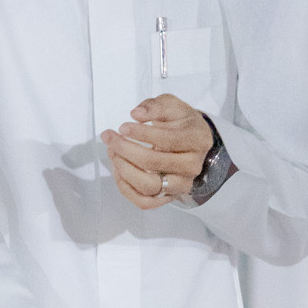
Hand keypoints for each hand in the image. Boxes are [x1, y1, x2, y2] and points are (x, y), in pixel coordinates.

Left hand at [100, 92, 212, 210]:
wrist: (191, 143)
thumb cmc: (180, 123)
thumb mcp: (172, 106)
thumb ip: (155, 106)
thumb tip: (137, 114)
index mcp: (197, 140)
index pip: (167, 140)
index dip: (141, 134)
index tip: (122, 127)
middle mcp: (193, 166)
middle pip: (154, 163)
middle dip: (125, 149)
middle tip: (110, 137)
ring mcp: (181, 184)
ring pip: (148, 186)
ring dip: (123, 169)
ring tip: (113, 153)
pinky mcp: (169, 197)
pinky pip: (145, 202)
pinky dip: (126, 189)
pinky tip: (118, 171)